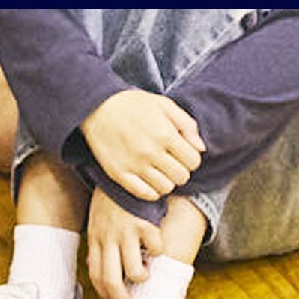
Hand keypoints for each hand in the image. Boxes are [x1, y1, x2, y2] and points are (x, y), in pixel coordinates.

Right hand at [77, 89, 204, 200]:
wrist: (97, 108)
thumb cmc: (133, 104)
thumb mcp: (165, 105)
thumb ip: (187, 125)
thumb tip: (201, 148)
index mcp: (165, 134)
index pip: (193, 161)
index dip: (191, 158)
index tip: (183, 154)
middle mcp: (151, 152)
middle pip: (181, 177)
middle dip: (181, 170)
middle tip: (171, 163)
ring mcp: (135, 166)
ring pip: (165, 188)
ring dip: (167, 181)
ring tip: (160, 171)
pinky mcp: (119, 174)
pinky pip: (144, 194)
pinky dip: (152, 191)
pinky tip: (149, 180)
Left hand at [83, 190, 163, 298]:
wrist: (120, 172)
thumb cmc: (110, 197)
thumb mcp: (95, 219)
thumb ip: (98, 240)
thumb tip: (95, 263)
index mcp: (95, 239)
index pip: (95, 275)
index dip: (104, 291)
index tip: (112, 296)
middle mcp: (108, 239)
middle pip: (111, 280)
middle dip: (120, 297)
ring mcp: (126, 232)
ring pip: (134, 271)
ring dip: (141, 277)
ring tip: (144, 272)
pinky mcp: (144, 224)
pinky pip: (155, 248)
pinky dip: (158, 252)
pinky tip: (156, 246)